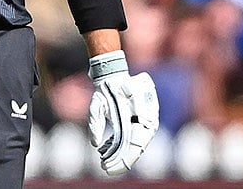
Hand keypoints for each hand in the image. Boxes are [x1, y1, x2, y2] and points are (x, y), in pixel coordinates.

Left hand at [87, 50, 158, 174]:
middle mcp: (147, 120)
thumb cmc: (106, 88)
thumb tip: (95, 144)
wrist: (113, 73)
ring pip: (136, 144)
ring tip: (104, 159)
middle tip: (105, 167)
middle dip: (121, 160)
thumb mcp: (97, 103)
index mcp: (139, 116)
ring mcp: (147, 120)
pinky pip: (134, 136)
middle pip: (136, 148)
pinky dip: (120, 145)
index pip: (135, 146)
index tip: (107, 167)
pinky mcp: (141, 119)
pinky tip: (106, 149)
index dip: (122, 160)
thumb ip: (95, 123)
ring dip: (120, 153)